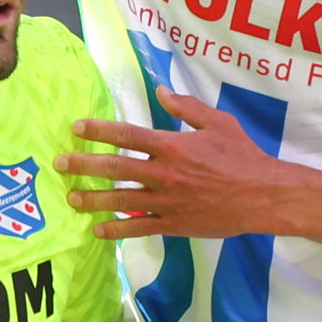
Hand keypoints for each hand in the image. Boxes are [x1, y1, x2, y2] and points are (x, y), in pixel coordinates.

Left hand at [62, 85, 298, 240]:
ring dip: (92, 199)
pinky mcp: (173, 223)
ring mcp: (166, 201)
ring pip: (120, 200)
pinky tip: (99, 230)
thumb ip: (186, 107)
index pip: (126, 135)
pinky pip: (139, 227)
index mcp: (172, 145)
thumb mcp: (218, 122)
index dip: (98, 131)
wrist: (262, 196)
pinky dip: (117, 229)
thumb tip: (160, 91)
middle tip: (59, 163)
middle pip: (114, 167)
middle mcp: (163, 172)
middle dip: (83, 165)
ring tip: (71, 198)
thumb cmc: (243, 156)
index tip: (76, 128)